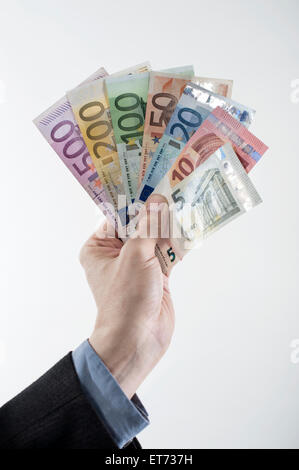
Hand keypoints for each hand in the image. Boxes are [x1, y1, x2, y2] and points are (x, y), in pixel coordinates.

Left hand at [79, 197, 174, 398]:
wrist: (138, 340)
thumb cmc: (126, 299)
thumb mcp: (135, 256)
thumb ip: (148, 227)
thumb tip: (157, 199)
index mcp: (99, 247)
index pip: (118, 215)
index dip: (135, 198)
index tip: (151, 179)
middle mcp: (117, 254)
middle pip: (139, 225)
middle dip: (156, 210)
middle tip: (174, 186)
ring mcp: (138, 265)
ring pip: (155, 237)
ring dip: (170, 225)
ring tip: (187, 201)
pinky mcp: (156, 275)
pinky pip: (167, 253)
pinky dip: (178, 242)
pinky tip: (191, 226)